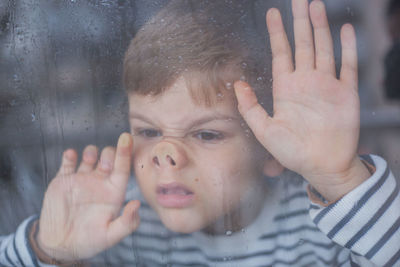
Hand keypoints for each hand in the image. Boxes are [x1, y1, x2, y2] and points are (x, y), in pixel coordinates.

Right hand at [35, 133, 139, 261]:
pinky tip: (71, 156)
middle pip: (109, 158)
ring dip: (91, 151)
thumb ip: (127, 223)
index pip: (122, 168)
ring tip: (89, 158)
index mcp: (114, 192)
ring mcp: (82, 179)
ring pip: (90, 155)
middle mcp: (100, 182)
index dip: (125, 153)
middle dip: (109, 153)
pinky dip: (69, 156)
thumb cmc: (89, 241)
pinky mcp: (64, 180)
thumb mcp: (110, 236)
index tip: (128, 137)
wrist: (60, 244)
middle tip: (105, 161)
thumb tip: (136, 204)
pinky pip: (67, 162)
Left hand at [234, 0, 369, 200]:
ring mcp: (326, 86)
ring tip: (315, 6)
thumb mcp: (264, 130)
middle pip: (302, 45)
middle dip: (300, 22)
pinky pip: (347, 66)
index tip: (272, 13)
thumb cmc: (292, 152)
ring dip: (320, 28)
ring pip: (322, 49)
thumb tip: (237, 84)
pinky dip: (346, 48)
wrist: (321, 167)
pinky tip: (343, 30)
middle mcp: (305, 83)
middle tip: (298, 0)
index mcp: (286, 89)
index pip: (281, 53)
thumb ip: (250, 107)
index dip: (277, 33)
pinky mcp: (345, 94)